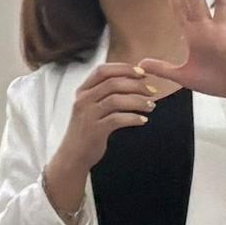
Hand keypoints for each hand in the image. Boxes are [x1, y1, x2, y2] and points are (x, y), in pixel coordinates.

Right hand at [48, 62, 164, 185]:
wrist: (73, 155)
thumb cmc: (87, 129)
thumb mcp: (91, 106)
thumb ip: (105, 92)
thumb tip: (133, 80)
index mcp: (83, 90)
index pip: (103, 70)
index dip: (124, 68)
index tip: (142, 72)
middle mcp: (83, 100)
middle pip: (113, 83)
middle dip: (136, 85)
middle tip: (152, 91)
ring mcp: (88, 115)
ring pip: (116, 100)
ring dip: (138, 101)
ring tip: (151, 106)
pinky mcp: (94, 130)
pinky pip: (117, 119)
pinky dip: (133, 118)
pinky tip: (143, 120)